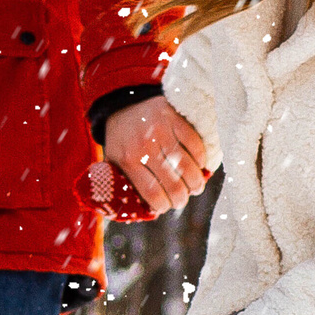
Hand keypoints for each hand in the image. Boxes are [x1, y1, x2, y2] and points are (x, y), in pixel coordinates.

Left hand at [104, 96, 208, 217]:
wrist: (123, 104)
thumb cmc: (120, 139)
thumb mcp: (113, 161)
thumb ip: (125, 183)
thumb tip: (147, 211)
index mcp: (127, 160)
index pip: (152, 192)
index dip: (164, 205)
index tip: (167, 207)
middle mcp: (144, 146)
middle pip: (173, 183)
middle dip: (182, 198)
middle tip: (183, 200)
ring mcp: (160, 131)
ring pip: (187, 165)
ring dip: (195, 182)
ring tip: (195, 188)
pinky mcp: (174, 118)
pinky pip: (194, 143)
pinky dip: (201, 158)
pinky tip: (200, 165)